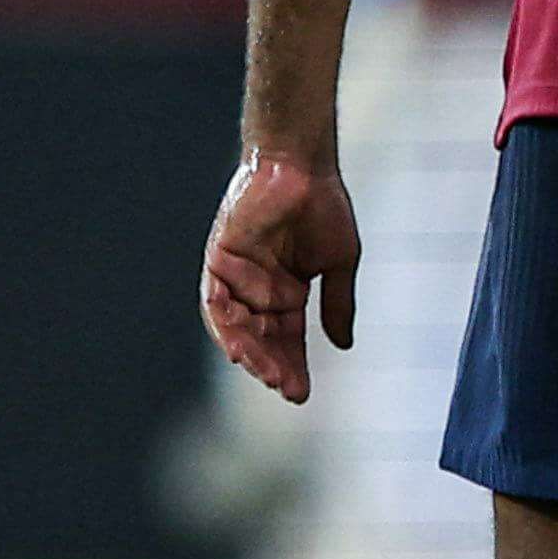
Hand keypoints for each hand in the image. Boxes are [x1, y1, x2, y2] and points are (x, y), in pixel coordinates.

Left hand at [199, 153, 362, 402]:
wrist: (303, 165)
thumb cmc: (324, 205)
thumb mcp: (339, 263)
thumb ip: (336, 305)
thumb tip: (343, 345)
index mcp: (285, 290)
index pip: (286, 338)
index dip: (293, 365)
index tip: (302, 393)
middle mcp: (256, 287)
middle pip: (261, 337)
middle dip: (273, 365)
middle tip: (288, 389)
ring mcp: (236, 275)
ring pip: (236, 326)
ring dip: (250, 352)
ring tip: (267, 376)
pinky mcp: (218, 259)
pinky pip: (215, 301)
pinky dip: (225, 326)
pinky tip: (238, 349)